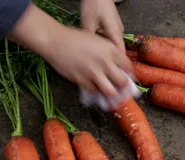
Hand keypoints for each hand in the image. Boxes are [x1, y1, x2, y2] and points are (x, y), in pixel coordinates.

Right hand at [8, 3, 131, 96]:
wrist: (56, 41)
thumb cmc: (75, 38)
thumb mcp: (98, 41)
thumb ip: (109, 53)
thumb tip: (117, 66)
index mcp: (110, 50)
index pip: (128, 66)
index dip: (129, 74)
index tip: (127, 77)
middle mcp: (105, 62)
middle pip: (122, 82)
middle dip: (123, 87)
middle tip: (121, 89)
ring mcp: (93, 73)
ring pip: (110, 91)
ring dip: (112, 95)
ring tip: (112, 95)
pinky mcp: (82, 80)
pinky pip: (94, 91)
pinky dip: (97, 92)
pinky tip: (96, 90)